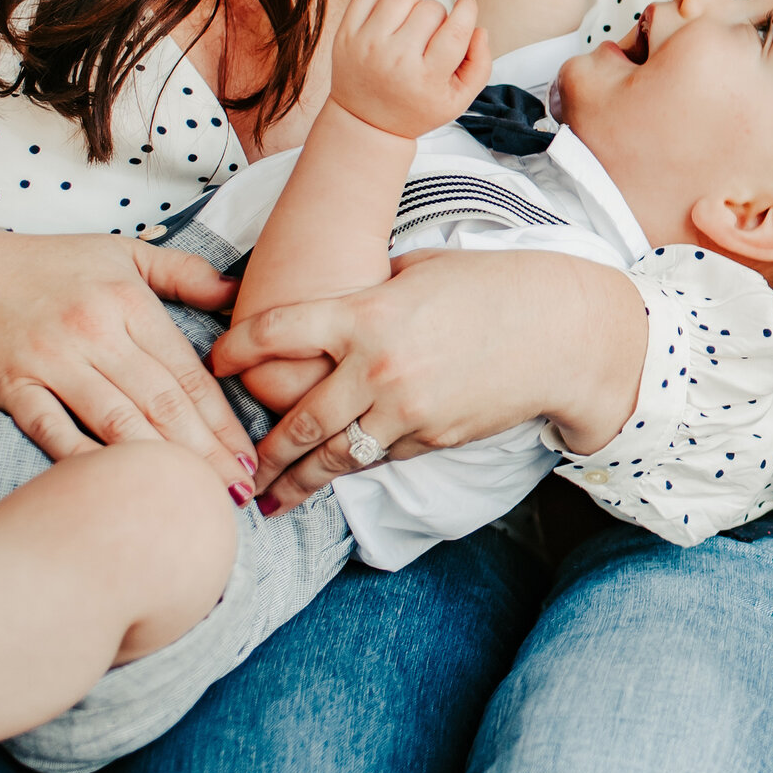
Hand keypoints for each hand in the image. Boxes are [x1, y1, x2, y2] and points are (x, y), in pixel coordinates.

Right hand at [0, 229, 257, 496]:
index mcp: (128, 301)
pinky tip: (115, 490)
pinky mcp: (14, 386)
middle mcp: (94, 331)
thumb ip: (184, 273)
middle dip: (205, 453)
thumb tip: (238, 292)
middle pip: (161, 402)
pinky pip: (53, 430)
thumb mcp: (122, 254)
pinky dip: (84, 460)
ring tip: (193, 499)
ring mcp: (52, 360)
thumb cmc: (49, 266)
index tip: (249, 455)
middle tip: (237, 493)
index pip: (187, 371)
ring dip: (159, 465)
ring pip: (116, 421)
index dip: (222, 419)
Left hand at [210, 248, 645, 512]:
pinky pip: (381, 457)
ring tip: (267, 501)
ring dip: (296, 483)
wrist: (558, 330)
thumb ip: (367, 291)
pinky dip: (355, 467)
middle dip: (259, 451)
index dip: (235, 351)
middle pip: (296, 421)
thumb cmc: (489, 286)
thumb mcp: (419, 271)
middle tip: (231, 468)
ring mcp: (405, 410)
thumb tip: (327, 306)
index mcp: (366, 312)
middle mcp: (377, 366)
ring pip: (335, 457)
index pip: (276, 333)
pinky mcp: (431, 439)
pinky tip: (333, 480)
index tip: (215, 364)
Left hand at [328, 0, 490, 138]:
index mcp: (426, 79)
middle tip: (430, 35)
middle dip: (438, 16)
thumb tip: (479, 29)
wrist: (365, 121)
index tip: (467, 2)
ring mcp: (367, 45)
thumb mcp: (457, 101)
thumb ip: (479, 66)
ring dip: (413, 2)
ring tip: (410, 22)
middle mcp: (395, 60)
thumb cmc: (416, 107)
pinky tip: (389, 17)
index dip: (467, 10)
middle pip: (431, 8)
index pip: (456, 31)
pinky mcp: (346, 35)